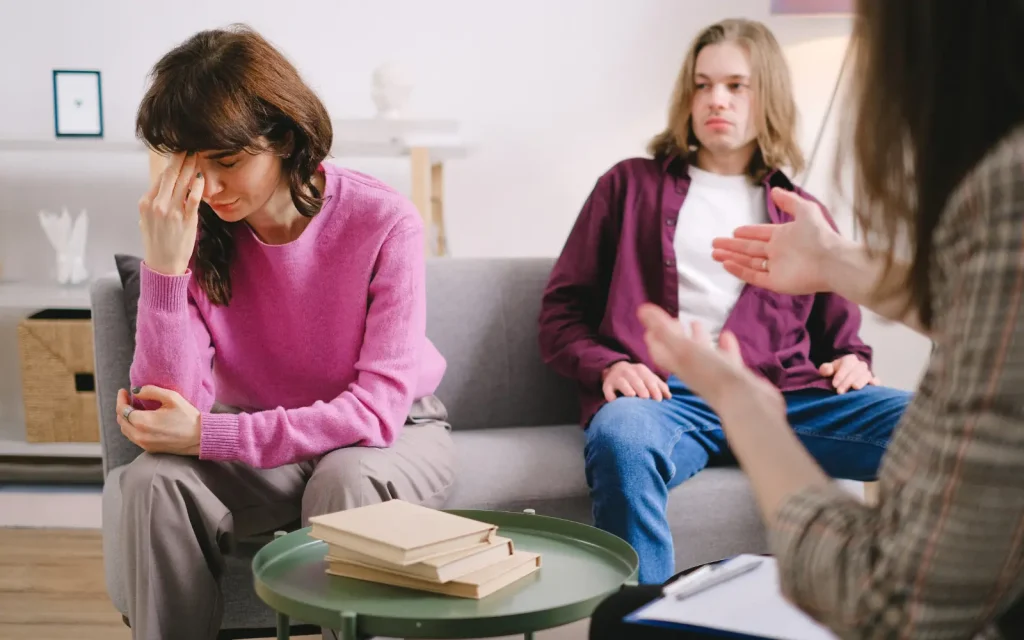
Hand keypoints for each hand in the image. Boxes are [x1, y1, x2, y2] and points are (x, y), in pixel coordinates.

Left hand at [117, 386, 201, 454]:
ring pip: (126, 430)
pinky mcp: (150, 449)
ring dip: (126, 419)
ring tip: (133, 409)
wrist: (200, 437)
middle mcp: (140, 435)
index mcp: (143, 422)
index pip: (122, 410)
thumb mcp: (172, 397)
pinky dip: (132, 427)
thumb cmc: (188, 417)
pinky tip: (141, 420)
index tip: (123, 391)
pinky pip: (134, 437)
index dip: (121, 399)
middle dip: (122, 408)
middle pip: (121, 421)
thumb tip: (136, 391)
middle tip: (128, 399)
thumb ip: (151, 391)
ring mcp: (144, 444)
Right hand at [138, 152, 204, 275]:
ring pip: (181, 183)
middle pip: (170, 175)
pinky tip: (201, 177)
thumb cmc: (157, 242)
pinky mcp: (186, 221)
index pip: (160, 177)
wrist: (163, 265)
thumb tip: (163, 185)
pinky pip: (193, 199)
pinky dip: (197, 186)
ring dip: (190, 167)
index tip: (179, 152)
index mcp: (146, 203)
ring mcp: (171, 212)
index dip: (171, 163)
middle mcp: (157, 205)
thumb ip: (154, 202)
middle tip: (189, 146)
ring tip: (197, 155)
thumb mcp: (147, 220)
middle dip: (180, 159)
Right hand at [602, 361, 671, 401]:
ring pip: (622, 383)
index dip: (654, 389)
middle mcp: (628, 372)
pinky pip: (607, 390)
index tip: (659, 400)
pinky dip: (610, 396)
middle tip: (646, 399)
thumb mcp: (648, 378)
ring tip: (632, 396)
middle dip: (642, 389)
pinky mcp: (606, 385)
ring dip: (627, 389)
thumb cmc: (637, 377)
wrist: (614, 369)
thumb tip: (669, 396)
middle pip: (636, 381)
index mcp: (641, 370)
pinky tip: (614, 401)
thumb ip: (659, 386)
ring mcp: (616, 378)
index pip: (649, 379)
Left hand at [637, 304, 784, 420]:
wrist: (745, 402)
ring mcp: (714, 374)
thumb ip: (663, 330)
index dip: (653, 337)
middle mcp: (694, 370)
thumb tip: (641, 309)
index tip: (649, 324)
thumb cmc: (711, 374)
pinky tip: (726, 335)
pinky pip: (726, 357)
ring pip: (703, 353)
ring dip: (698, 338)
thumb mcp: (683, 348)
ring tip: (696, 323)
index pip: (659, 350)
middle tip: (674, 320)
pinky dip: (724, 346)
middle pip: (679, 351)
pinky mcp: (733, 376)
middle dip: (675, 335)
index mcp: (679, 365)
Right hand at [710, 188, 843, 294]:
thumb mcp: (806, 210)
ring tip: (715, 254)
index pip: (761, 234)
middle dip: (732, 246)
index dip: (747, 232)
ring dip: (731, 258)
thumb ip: (789, 201)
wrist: (831, 260)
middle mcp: (778, 252)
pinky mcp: (774, 282)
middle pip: (750, 249)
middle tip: (715, 243)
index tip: (734, 231)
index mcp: (784, 236)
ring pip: (748, 262)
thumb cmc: (820, 235)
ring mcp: (775, 268)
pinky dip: (739, 271)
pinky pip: (753, 276)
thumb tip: (775, 190)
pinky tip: (726, 264)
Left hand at [819, 354, 879, 393]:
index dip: (841, 374)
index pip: (847, 365)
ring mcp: (867, 373)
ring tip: (855, 388)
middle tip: (840, 391)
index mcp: (849, 360)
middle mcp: (860, 365)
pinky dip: (876, 382)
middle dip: (848, 381)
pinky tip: (873, 386)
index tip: (834, 384)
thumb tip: (827, 370)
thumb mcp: (828, 369)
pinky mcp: (873, 381)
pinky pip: (877, 380)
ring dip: (860, 382)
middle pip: (856, 371)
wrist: (845, 376)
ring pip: (866, 375)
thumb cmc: (835, 373)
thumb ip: (825, 369)